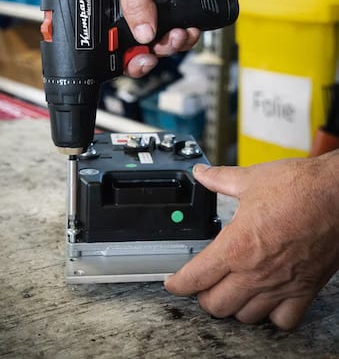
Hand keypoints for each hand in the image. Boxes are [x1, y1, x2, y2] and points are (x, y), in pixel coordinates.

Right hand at [106, 0, 203, 77]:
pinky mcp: (171, 16)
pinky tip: (188, 29)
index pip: (105, 35)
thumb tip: (142, 34)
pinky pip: (175, 39)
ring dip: (169, 46)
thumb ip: (135, 2)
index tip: (133, 56)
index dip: (116, 51)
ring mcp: (150, 15)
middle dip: (147, 54)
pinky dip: (184, 39)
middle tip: (155, 52)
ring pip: (156, 47)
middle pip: (131, 48)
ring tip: (178, 34)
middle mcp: (127, 9)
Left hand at [164, 151, 338, 329]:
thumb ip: (220, 179)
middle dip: (202, 297)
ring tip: (231, 292)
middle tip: (202, 284)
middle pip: (216, 305)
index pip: (196, 277)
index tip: (173, 283)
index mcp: (237, 245)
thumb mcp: (251, 179)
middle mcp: (256, 272)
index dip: (177, 284)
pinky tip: (266, 301)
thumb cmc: (299, 187)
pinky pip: (282, 321)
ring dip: (233, 307)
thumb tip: (202, 174)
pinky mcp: (304, 290)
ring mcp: (280, 285)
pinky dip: (271, 317)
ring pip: (245, 317)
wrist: (338, 194)